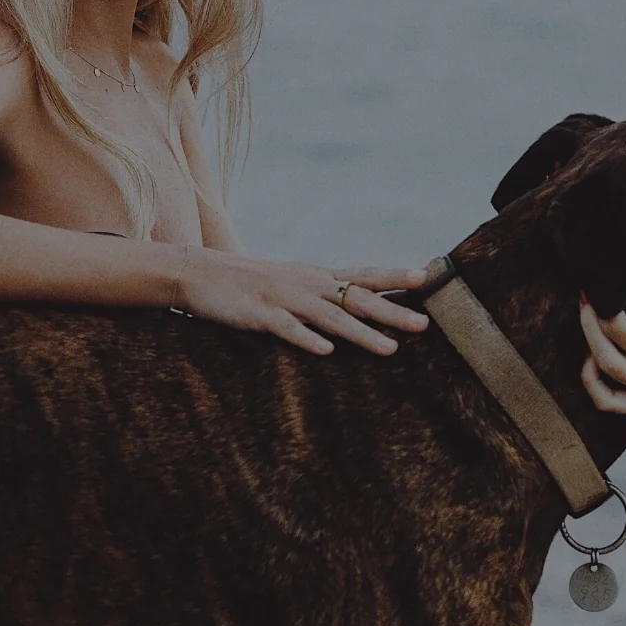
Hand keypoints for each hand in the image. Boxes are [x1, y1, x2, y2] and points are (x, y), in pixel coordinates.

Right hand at [175, 247, 429, 355]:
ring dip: (361, 334)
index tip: (426, 277)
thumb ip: (323, 291)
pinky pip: (287, 329)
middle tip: (424, 324)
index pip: (363, 274)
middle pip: (357, 298)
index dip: (394, 276)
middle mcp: (307, 284)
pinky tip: (326, 351)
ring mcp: (284, 299)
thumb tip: (356, 301)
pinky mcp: (260, 315)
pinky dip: (307, 339)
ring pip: (330, 318)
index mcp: (317, 276)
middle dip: (392, 312)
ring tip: (390, 350)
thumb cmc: (250, 282)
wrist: (199, 273)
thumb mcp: (293, 282)